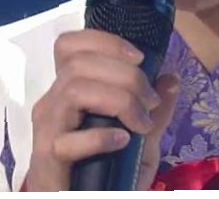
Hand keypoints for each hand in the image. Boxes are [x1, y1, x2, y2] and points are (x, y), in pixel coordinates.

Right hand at [21, 29, 180, 190]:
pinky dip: (101, 137)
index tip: (140, 60)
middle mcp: (52, 103)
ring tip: (140, 124)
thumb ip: (154, 114)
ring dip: (117, 101)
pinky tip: (122, 142)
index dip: (105, 42)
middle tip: (150, 102)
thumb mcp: (141, 144)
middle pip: (79, 63)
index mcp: (68, 91)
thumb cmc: (105, 175)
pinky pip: (69, 139)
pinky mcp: (47, 157)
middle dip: (125, 76)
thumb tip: (171, 79)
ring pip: (74, 90)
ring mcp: (47, 129)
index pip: (70, 46)